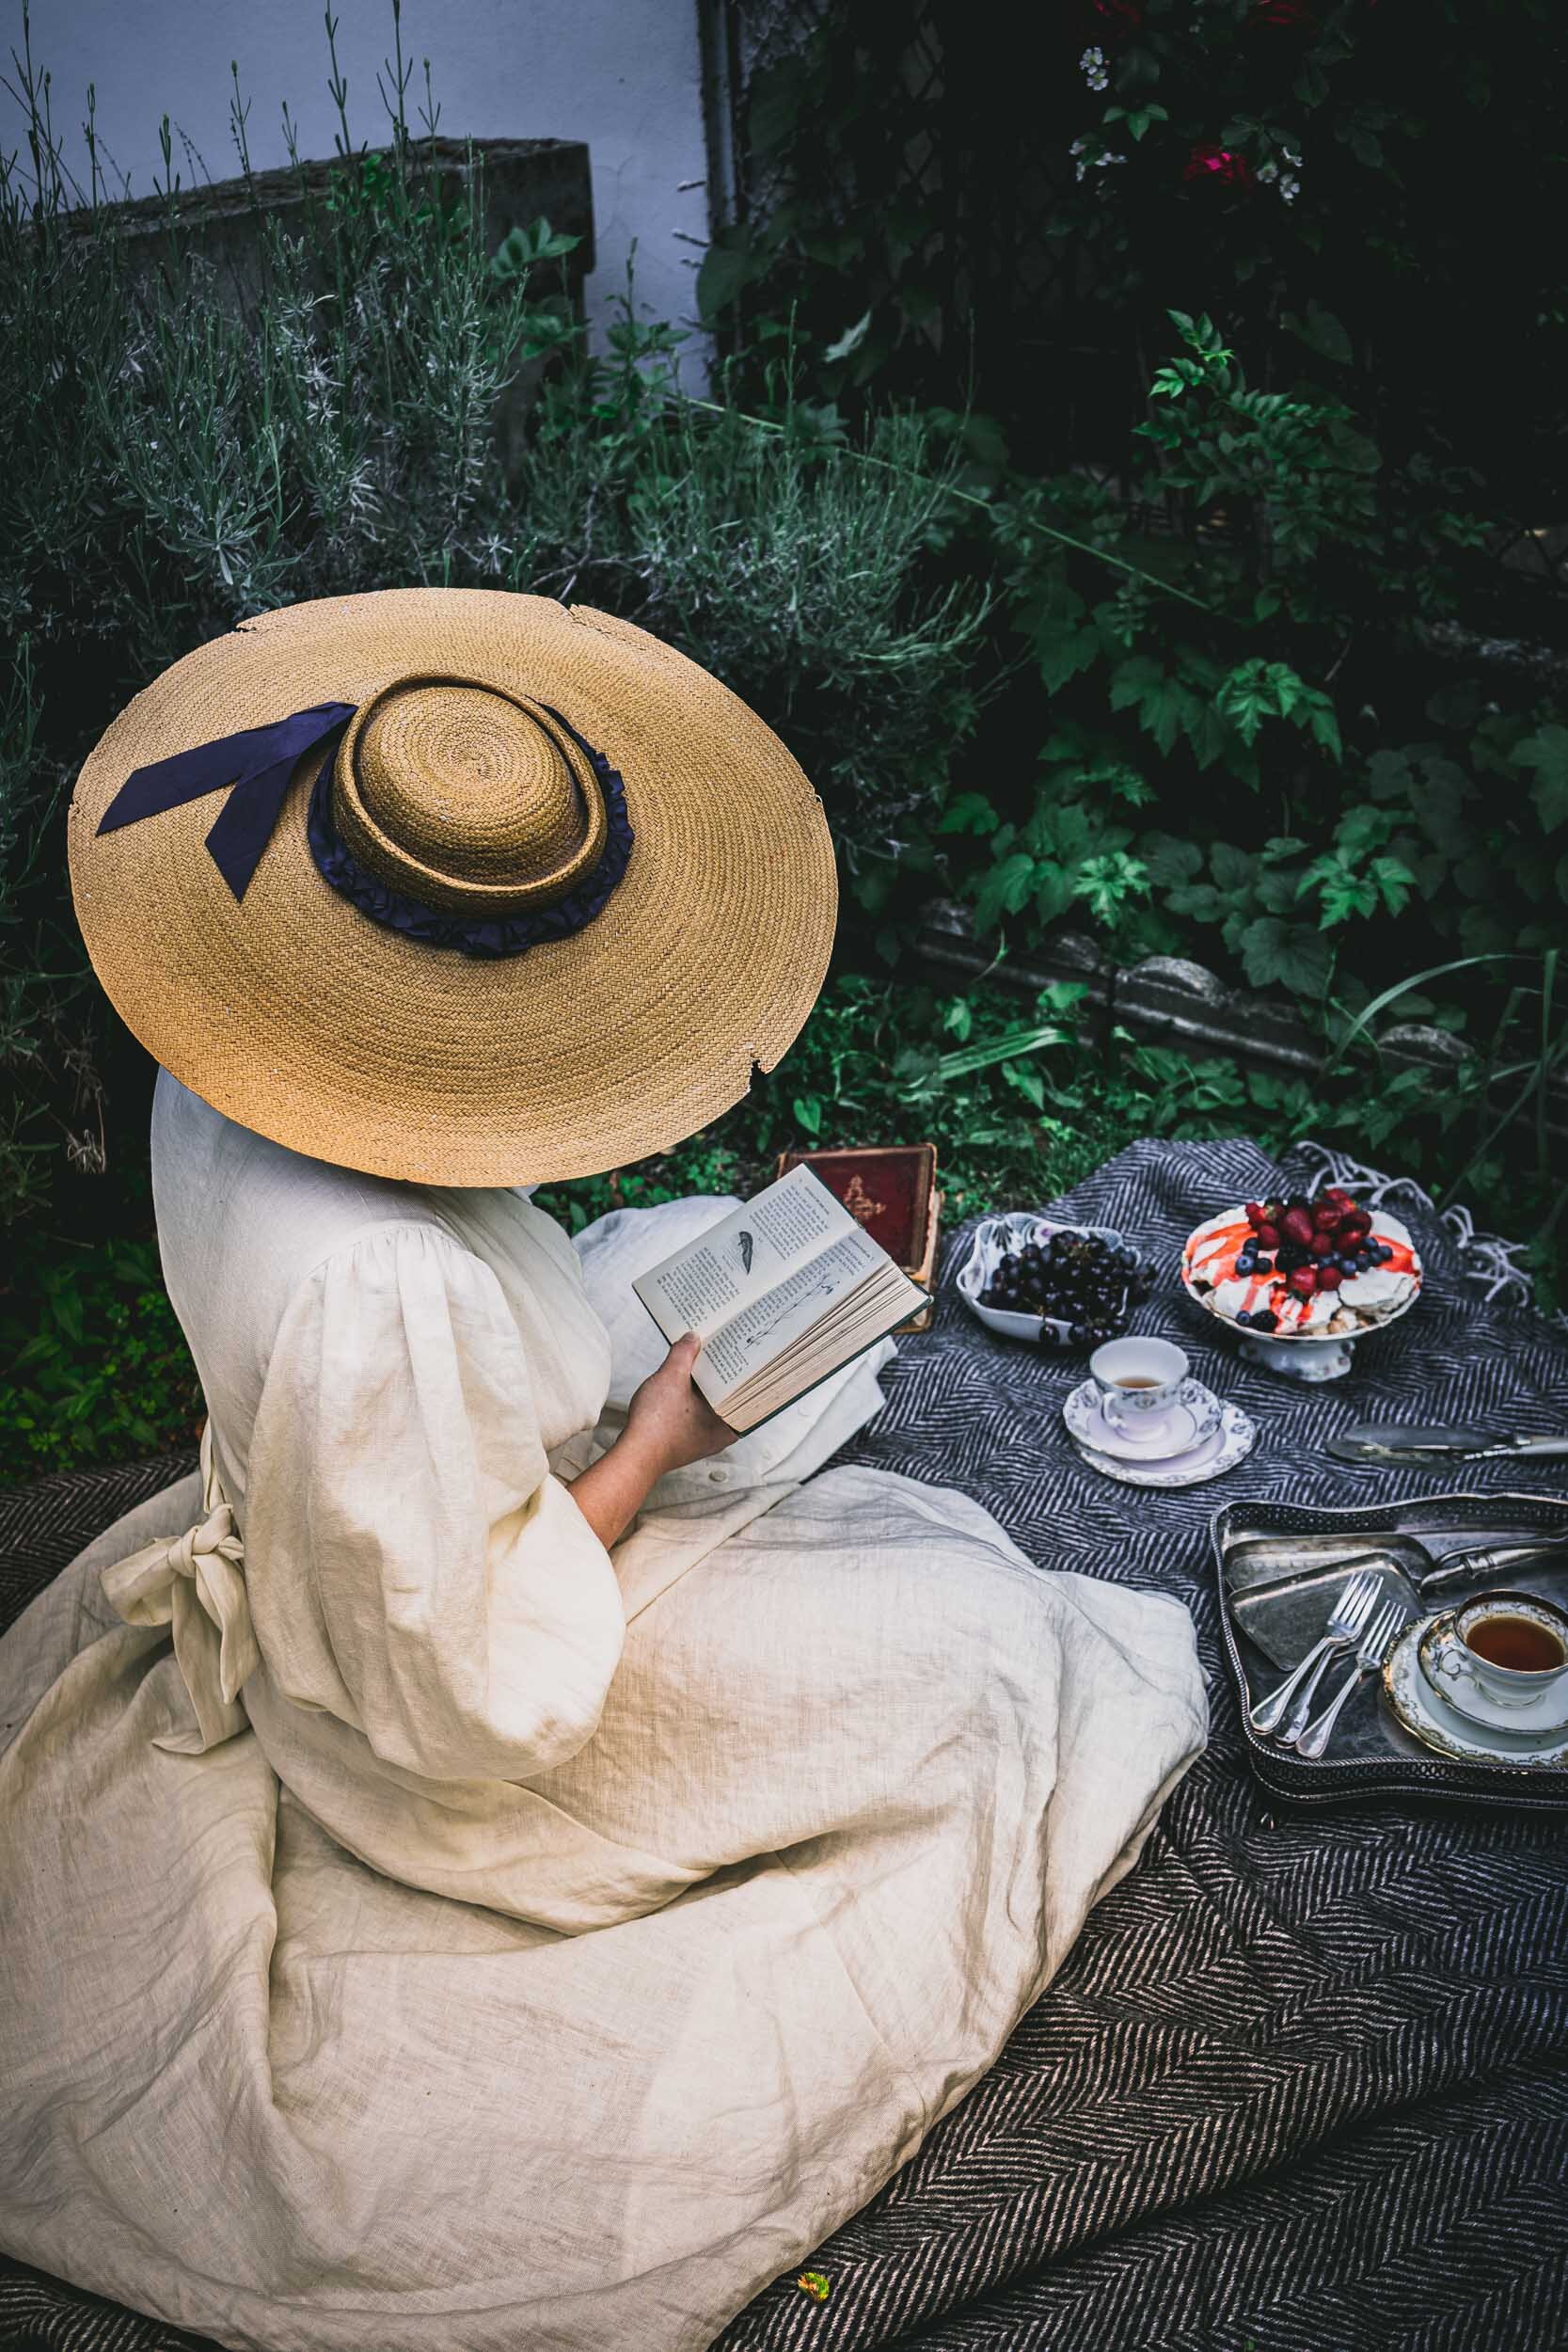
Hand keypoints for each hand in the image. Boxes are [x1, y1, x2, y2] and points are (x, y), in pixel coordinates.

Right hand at [623, 1333, 733, 1477]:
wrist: (633, 1453)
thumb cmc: (657, 1425)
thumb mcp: (671, 1377)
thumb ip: (684, 1354)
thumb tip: (692, 1339)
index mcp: (727, 1424)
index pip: (745, 1393)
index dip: (743, 1371)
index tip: (742, 1354)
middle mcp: (719, 1435)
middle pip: (727, 1397)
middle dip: (723, 1375)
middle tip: (724, 1351)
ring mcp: (701, 1439)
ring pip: (710, 1406)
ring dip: (705, 1386)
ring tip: (704, 1361)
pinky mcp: (685, 1440)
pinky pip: (695, 1414)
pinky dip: (692, 1398)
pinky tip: (684, 1382)